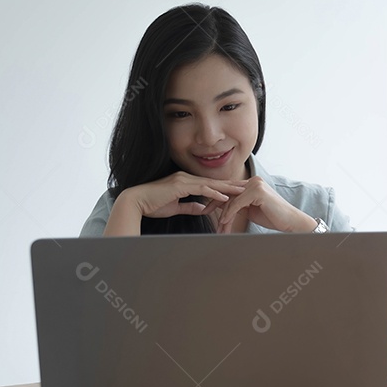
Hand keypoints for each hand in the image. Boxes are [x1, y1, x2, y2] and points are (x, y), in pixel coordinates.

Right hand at [120, 171, 246, 218]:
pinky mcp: (180, 186)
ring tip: (243, 191)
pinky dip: (214, 193)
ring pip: (211, 184)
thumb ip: (189, 206)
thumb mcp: (175, 207)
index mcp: (187, 182)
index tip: (240, 190)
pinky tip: (225, 198)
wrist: (136, 202)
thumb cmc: (153, 205)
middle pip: (215, 182)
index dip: (226, 187)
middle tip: (249, 186)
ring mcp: (184, 180)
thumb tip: (202, 208)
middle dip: (232, 184)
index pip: (211, 184)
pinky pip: (201, 189)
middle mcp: (187, 178)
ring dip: (228, 188)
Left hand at [215, 176, 316, 233]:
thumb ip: (238, 205)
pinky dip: (229, 214)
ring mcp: (256, 184)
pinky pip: (237, 203)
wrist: (290, 221)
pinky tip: (225, 222)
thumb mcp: (251, 210)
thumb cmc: (274, 217)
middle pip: (229, 193)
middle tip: (204, 214)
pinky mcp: (258, 191)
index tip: (206, 208)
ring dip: (223, 215)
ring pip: (232, 200)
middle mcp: (253, 181)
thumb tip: (222, 207)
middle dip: (215, 204)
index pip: (230, 190)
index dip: (217, 199)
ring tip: (218, 227)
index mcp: (252, 183)